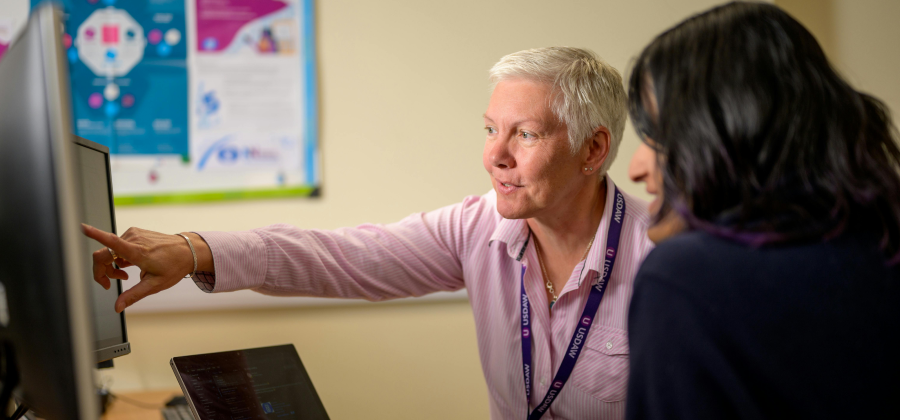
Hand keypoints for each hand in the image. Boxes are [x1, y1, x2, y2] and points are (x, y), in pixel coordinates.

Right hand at [82, 224, 208, 312]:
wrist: (188, 251)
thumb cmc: (174, 267)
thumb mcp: (154, 285)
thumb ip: (133, 295)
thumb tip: (117, 307)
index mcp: (137, 251)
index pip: (112, 242)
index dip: (95, 235)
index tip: (82, 227)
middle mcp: (133, 239)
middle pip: (103, 255)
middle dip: (102, 271)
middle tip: (110, 284)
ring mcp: (134, 234)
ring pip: (109, 251)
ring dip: (112, 266)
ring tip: (126, 275)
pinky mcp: (134, 232)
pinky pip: (117, 246)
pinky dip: (118, 258)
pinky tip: (130, 265)